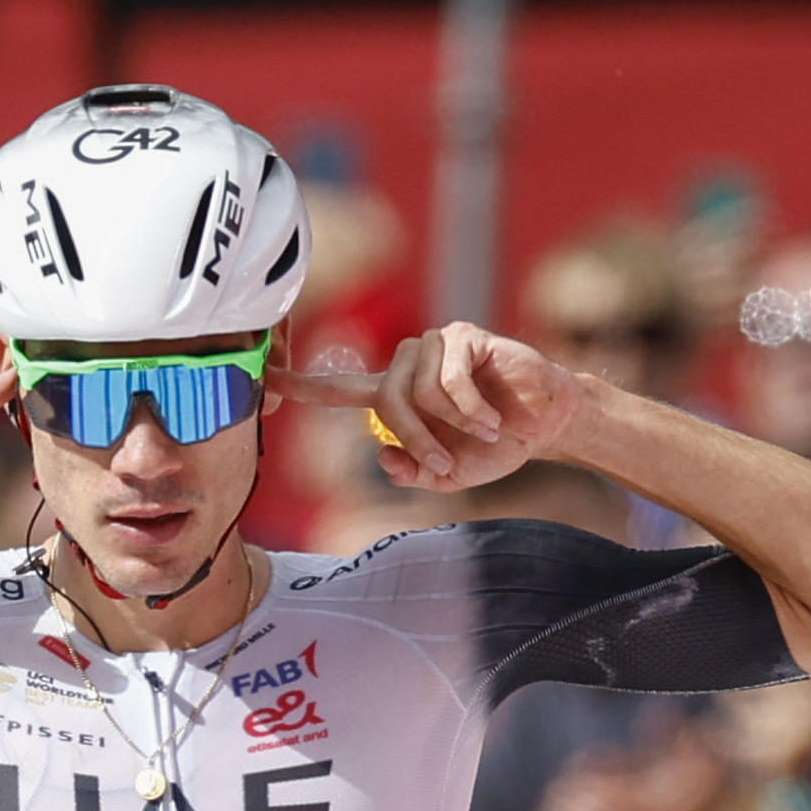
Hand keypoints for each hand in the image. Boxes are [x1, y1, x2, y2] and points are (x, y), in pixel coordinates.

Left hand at [267, 322, 587, 491]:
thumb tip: (384, 458)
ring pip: (416, 390)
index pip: (339, 387)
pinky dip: (471, 408)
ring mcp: (434, 346)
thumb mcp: (449, 474)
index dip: (302, 386)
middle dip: (415, 439)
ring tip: (482, 433)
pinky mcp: (463, 336)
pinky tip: (494, 419)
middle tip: (444, 463)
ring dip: (449, 424)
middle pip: (385, 400)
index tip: (266, 379)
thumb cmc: (493, 445)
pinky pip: (449, 378)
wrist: (544, 425)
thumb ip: (413, 471)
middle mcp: (407, 364)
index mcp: (396, 393)